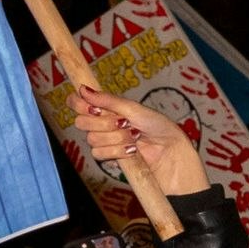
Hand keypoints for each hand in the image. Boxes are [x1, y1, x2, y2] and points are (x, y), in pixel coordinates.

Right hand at [68, 85, 209, 195]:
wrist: (171, 151)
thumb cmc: (158, 126)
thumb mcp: (133, 108)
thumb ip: (107, 100)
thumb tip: (84, 89)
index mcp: (106, 107)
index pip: (77, 103)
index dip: (78, 104)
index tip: (93, 107)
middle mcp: (102, 123)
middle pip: (81, 122)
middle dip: (104, 123)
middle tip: (123, 122)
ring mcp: (105, 141)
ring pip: (92, 139)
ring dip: (116, 138)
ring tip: (134, 137)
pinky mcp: (109, 158)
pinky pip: (100, 154)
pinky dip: (118, 151)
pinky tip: (132, 150)